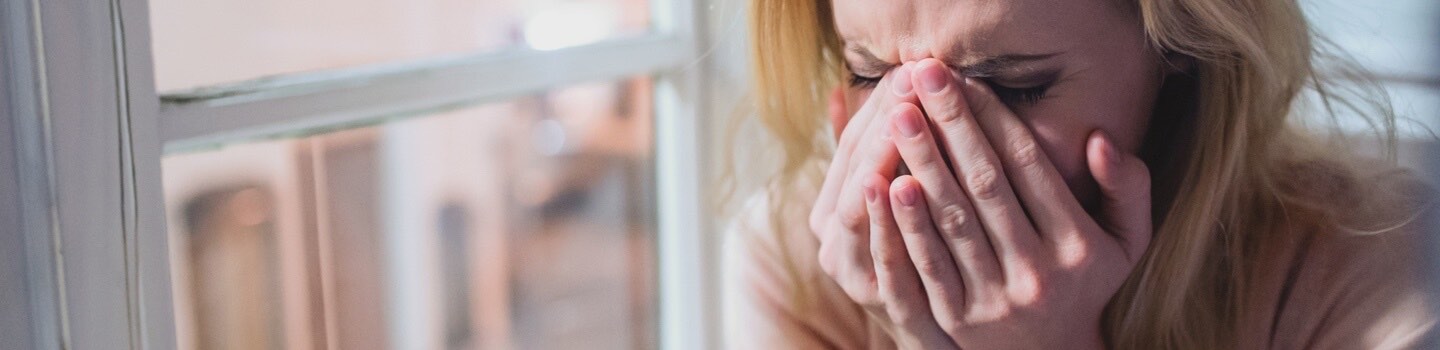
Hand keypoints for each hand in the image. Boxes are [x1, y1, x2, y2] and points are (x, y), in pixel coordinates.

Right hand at [810, 63, 939, 341]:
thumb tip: (839, 94)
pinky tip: (904, 180)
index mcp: (830, 215)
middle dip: (885, 121)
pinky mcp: (883, 302)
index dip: (876, 106)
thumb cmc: (916, 264)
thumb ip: (865, 157)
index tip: (906, 70)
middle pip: (855, 169)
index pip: (849, 145)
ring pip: (860, 203)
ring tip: (906, 113)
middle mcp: (833, 245)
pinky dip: (889, 216)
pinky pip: (882, 252)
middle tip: (914, 80)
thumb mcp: (883, 210)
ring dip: (885, 153)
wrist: (940, 346)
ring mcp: (855, 273)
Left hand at [857, 59, 1153, 348]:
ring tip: (898, 116)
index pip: (1029, 167)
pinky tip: (884, 183)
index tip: (966, 78)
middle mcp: (1038, 271)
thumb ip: (1128, 187)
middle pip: (986, 185)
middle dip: (951, 126)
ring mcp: (996, 297)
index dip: (994, 119)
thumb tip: (1100, 139)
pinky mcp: (958, 318)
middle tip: (922, 77)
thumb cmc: (1086, 282)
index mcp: (1078, 245)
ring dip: (922, 163)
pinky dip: (906, 223)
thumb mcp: (1127, 240)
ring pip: (953, 220)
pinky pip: (927, 264)